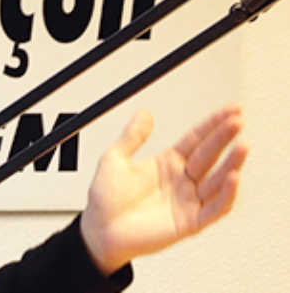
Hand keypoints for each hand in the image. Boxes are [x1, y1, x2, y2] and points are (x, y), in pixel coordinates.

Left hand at [80, 104, 248, 274]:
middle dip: (224, 138)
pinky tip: (231, 178)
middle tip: (237, 121)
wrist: (100, 231)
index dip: (213, 124)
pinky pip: (215, 209)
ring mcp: (187, 201)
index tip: (230, 110)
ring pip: (218, 180)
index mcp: (167, 163)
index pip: (196, 139)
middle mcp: (181, 181)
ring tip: (241, 146)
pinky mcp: (190, 222)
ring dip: (232, 163)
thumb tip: (144, 114)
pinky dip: (226, 194)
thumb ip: (131, 136)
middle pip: (209, 155)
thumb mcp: (114, 159)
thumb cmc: (105, 200)